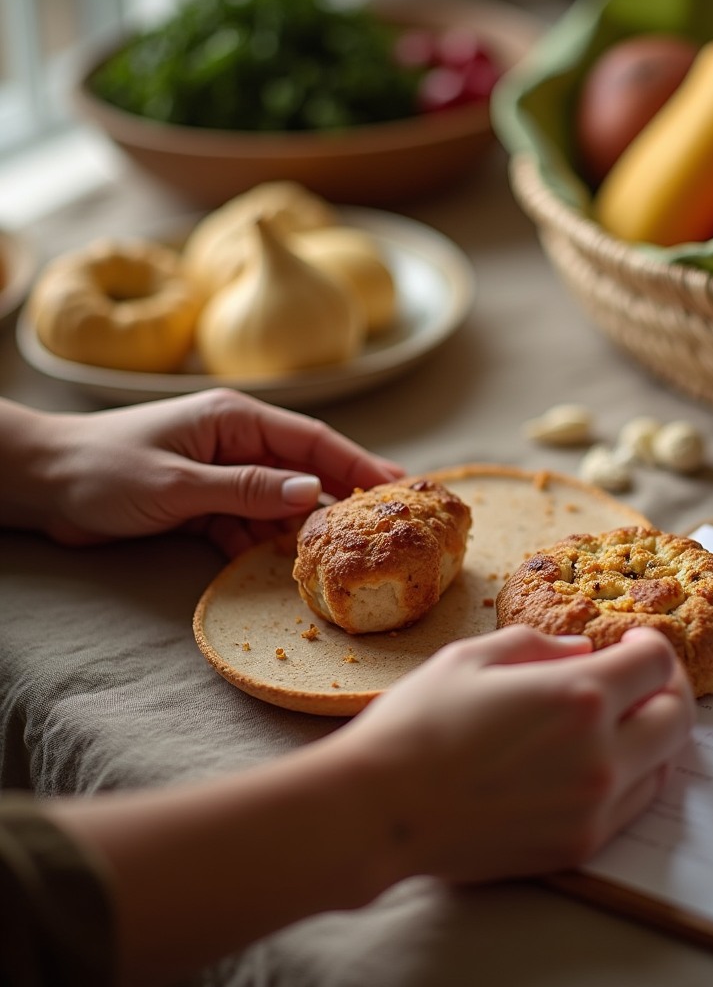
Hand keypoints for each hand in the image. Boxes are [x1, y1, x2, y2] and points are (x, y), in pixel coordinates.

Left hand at [11, 388, 402, 555]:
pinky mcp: (203, 504)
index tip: (397, 485)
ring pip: (279, 503)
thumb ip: (245, 488)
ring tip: (339, 555)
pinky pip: (246, 525)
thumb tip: (312, 492)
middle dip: (343, 496)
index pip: (312, 440)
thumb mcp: (177, 482)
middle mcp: (236, 443)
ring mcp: (221, 474)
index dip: (358, 462)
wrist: (41, 484)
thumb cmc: (102, 469)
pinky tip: (280, 566)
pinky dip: (260, 545)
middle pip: (305, 469)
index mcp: (235, 420)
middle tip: (387, 524)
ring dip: (301, 529)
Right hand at [342, 624, 694, 883]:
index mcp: (579, 695)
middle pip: (678, 717)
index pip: (657, 664)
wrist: (381, 809)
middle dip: (669, 689)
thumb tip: (583, 651)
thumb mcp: (472, 657)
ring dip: (654, 735)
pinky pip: (633, 807)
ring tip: (622, 720)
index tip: (634, 642)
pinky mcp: (578, 845)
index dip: (652, 645)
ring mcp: (594, 807)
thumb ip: (538, 646)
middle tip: (643, 680)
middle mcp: (600, 754)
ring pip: (664, 766)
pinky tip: (599, 762)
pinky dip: (631, 778)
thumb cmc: (417, 723)